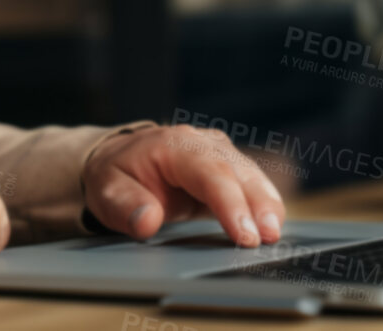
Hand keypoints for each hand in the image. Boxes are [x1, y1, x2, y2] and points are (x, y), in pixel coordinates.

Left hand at [81, 124, 286, 246]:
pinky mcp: (229, 167)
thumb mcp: (107, 192)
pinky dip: (265, 204)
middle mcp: (202, 143)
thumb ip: (126, 207)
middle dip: (258, 205)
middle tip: (270, 238)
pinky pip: (252, 184)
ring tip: (275, 235)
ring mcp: (219, 152)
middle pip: (239, 172)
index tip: (243, 234)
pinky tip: (272, 227)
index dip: (230, 203)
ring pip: (252, 175)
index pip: (209, 172)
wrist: (120, 160)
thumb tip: (147, 222)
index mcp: (174, 145)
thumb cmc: (115, 176)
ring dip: (268, 205)